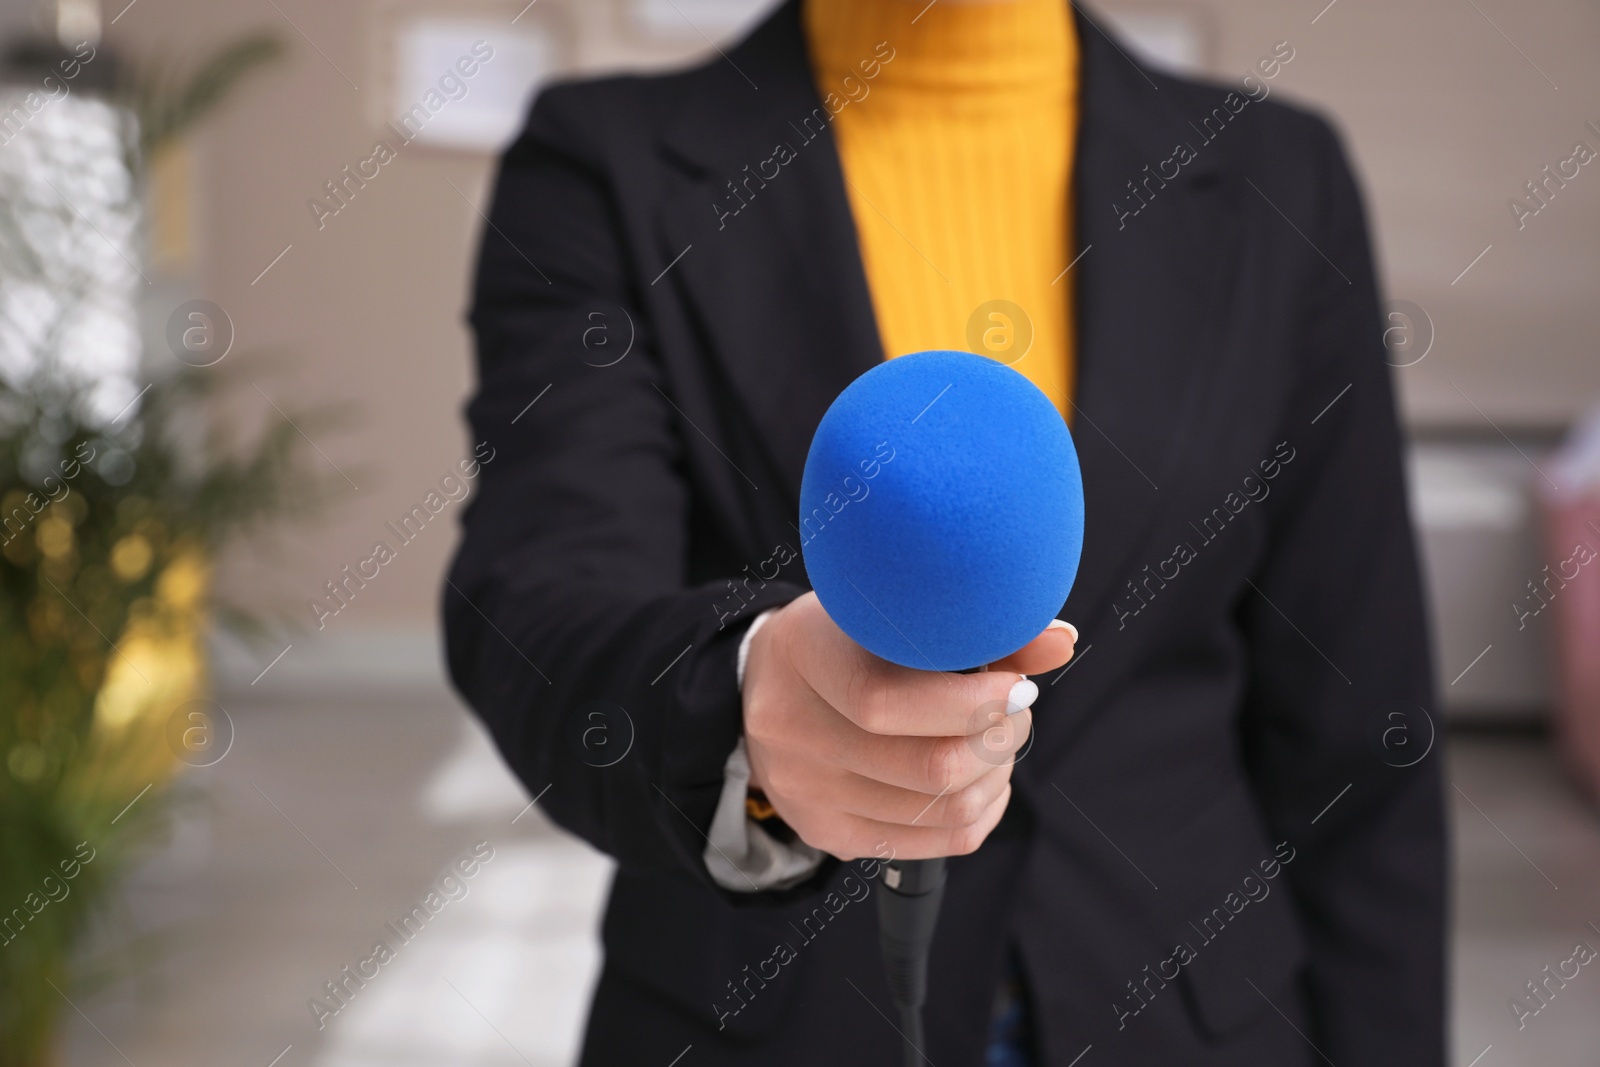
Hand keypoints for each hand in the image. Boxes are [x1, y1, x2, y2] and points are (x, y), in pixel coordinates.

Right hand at [741, 593, 1075, 860]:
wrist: (764, 685)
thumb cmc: (842, 638)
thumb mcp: (885, 611)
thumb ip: (971, 626)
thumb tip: (1058, 643)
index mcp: (803, 656)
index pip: (886, 701)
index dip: (970, 702)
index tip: (1015, 685)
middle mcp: (791, 730)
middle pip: (927, 766)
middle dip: (998, 739)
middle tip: (1015, 709)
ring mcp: (805, 791)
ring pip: (940, 808)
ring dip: (995, 775)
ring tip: (998, 740)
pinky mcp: (827, 832)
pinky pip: (934, 843)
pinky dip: (980, 810)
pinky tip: (984, 778)